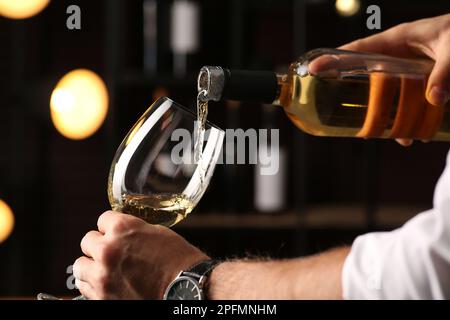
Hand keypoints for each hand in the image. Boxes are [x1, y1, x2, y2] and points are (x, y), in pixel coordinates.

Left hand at [73, 211, 208, 299]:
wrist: (186, 288)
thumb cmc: (178, 261)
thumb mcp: (157, 232)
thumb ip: (133, 229)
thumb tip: (121, 231)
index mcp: (122, 228)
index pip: (102, 219)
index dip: (111, 227)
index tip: (115, 233)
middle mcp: (108, 250)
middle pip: (87, 241)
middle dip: (100, 245)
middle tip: (114, 252)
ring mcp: (102, 275)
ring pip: (80, 265)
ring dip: (92, 265)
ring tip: (107, 269)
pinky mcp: (101, 296)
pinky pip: (84, 286)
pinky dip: (93, 284)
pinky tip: (108, 282)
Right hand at [340, 13, 449, 145]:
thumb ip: (444, 71)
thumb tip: (433, 98)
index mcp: (396, 41)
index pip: (358, 50)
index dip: (334, 59)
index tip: (313, 69)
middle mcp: (397, 56)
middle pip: (365, 77)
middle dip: (353, 96)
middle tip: (339, 112)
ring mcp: (406, 71)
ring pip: (384, 95)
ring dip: (381, 116)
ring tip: (377, 134)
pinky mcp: (419, 83)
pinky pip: (403, 103)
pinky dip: (405, 121)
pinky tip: (409, 136)